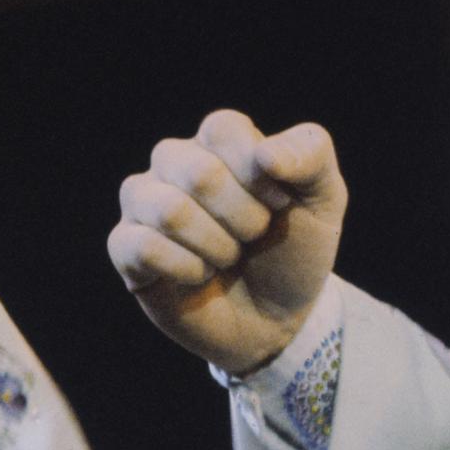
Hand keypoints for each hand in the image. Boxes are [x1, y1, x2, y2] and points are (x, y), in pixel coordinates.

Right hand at [108, 111, 347, 375]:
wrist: (277, 320)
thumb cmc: (295, 251)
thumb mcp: (324, 199)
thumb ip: (311, 156)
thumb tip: (266, 154)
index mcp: (219, 140)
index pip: (222, 129)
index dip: (259, 175)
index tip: (280, 203)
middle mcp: (174, 162)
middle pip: (198, 172)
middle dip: (244, 218)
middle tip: (254, 237)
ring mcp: (144, 202)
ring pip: (168, 209)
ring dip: (216, 245)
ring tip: (227, 257)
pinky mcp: (125, 247)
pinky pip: (141, 245)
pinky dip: (186, 268)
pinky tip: (200, 275)